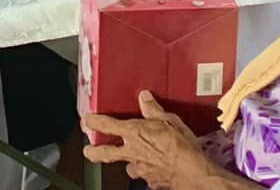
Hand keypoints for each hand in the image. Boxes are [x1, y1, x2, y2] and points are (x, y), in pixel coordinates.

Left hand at [81, 93, 213, 185]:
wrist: (193, 174)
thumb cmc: (182, 147)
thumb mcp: (169, 120)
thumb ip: (153, 110)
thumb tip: (144, 97)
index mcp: (134, 134)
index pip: (107, 126)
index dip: (93, 122)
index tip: (86, 119)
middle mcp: (133, 153)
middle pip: (105, 154)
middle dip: (94, 152)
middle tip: (88, 150)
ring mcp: (140, 169)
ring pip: (127, 166)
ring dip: (127, 162)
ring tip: (130, 158)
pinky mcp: (151, 181)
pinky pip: (145, 175)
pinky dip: (147, 170)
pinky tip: (154, 166)